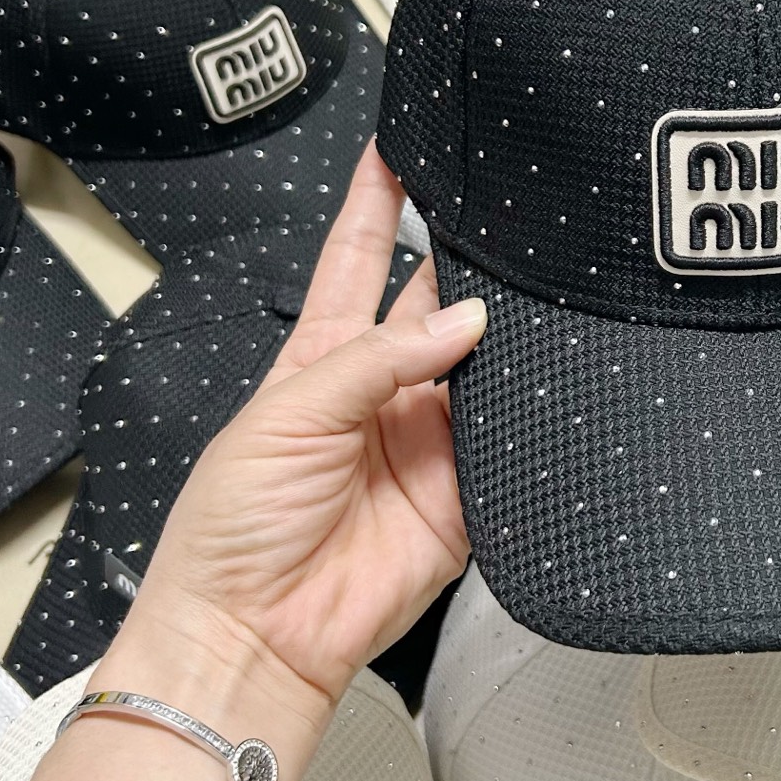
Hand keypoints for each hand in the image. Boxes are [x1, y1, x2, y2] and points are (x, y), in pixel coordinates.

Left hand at [113, 144, 483, 721]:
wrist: (257, 633)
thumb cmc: (234, 527)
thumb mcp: (286, 415)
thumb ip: (376, 362)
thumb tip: (464, 318)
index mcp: (323, 359)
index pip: (357, 259)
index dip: (378, 203)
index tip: (402, 147)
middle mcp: (383, 390)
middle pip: (435, 303)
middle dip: (466, 259)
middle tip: (501, 220)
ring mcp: (429, 438)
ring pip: (485, 365)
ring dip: (507, 333)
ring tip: (533, 290)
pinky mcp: (467, 492)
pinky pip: (511, 439)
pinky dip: (531, 411)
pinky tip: (546, 378)